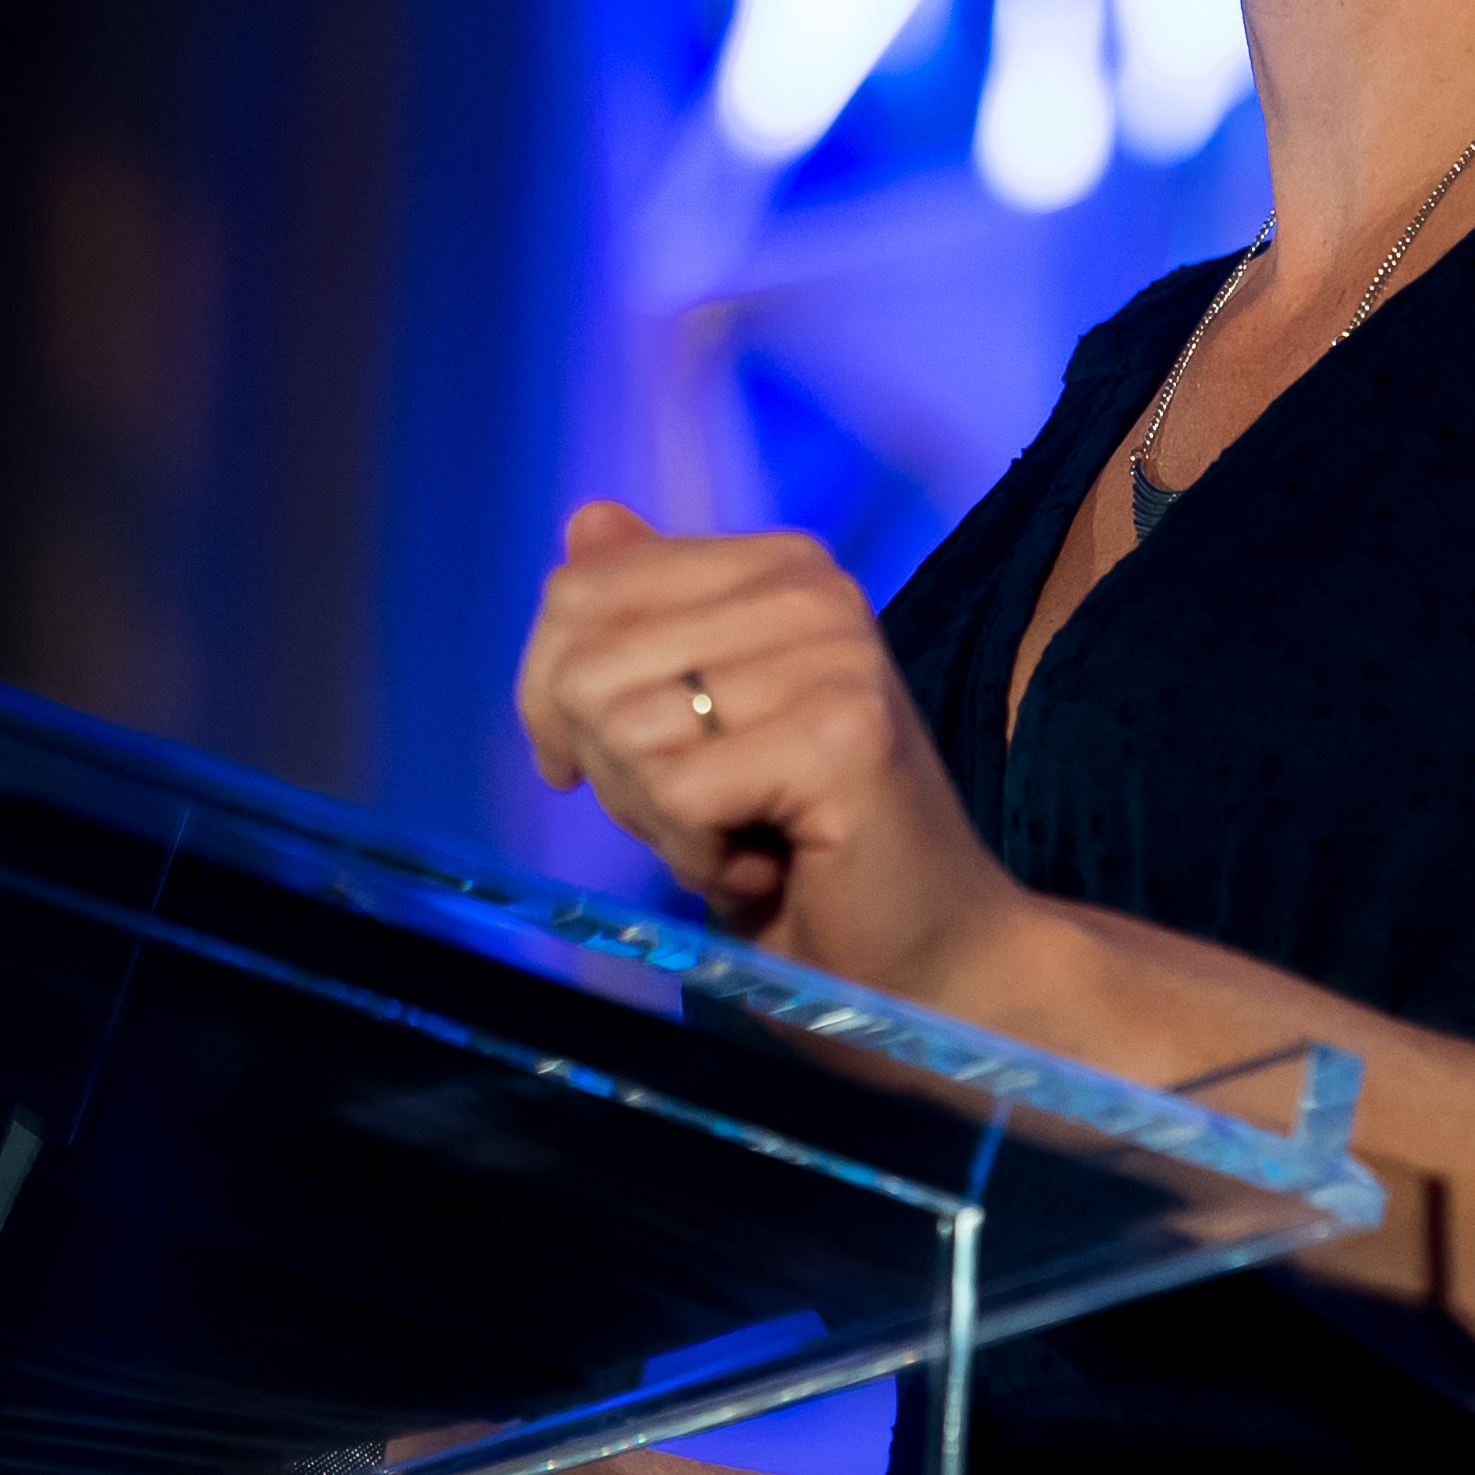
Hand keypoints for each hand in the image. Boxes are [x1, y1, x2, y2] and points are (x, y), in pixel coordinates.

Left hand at [513, 501, 1035, 1003]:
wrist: (926, 955)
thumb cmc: (797, 844)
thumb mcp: (694, 722)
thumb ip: (641, 620)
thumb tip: (586, 518)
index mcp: (778, 565)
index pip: (579, 592)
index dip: (548, 695)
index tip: (587, 763)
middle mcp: (814, 589)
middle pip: (588, 667)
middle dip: (612, 770)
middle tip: (700, 812)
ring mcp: (835, 657)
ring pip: (626, 730)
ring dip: (659, 819)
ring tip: (740, 835)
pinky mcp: (842, 736)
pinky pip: (679, 795)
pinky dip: (698, 856)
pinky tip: (765, 864)